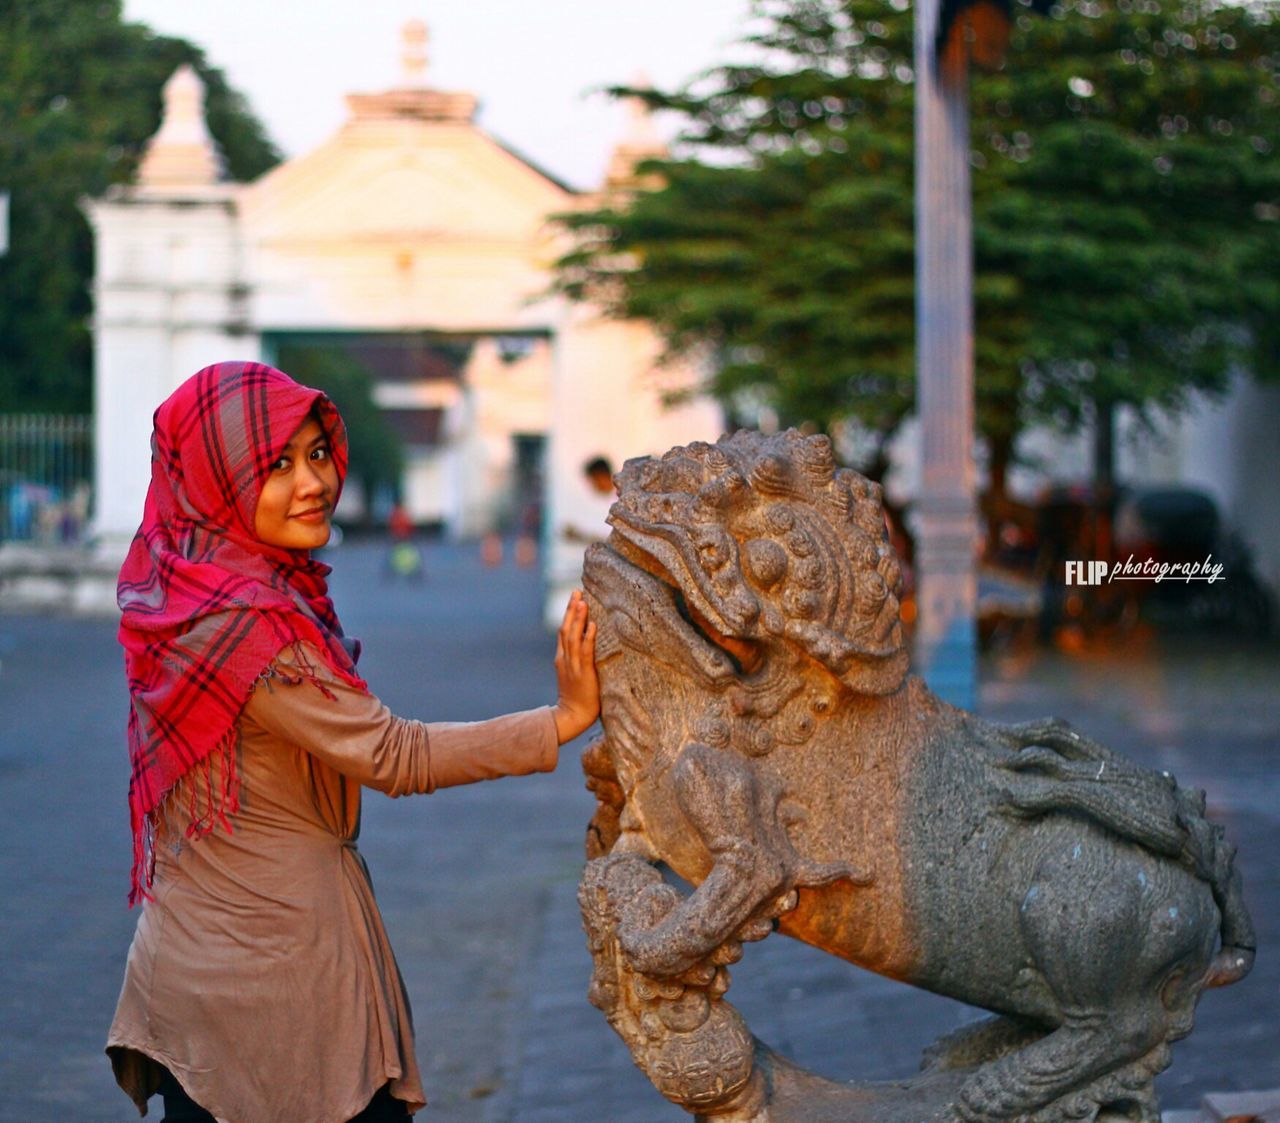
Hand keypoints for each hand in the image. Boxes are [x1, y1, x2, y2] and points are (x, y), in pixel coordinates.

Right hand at [553, 590, 599, 743]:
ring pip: (573, 637)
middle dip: (571, 609)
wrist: (572, 716)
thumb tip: (589, 644)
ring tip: (583, 602)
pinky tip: (593, 625)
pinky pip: (585, 652)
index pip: (564, 631)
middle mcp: (565, 658)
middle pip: (566, 629)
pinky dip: (588, 637)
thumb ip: (578, 659)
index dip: (568, 613)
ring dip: (578, 618)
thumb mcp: (574, 673)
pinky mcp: (582, 673)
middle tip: (577, 591)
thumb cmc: (578, 697)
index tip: (575, 597)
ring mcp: (572, 665)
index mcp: (562, 657)